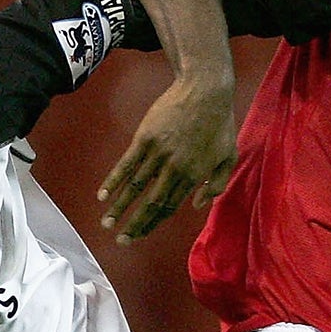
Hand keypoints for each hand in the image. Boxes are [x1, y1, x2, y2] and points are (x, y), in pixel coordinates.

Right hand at [99, 76, 237, 241]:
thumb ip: (216, 184)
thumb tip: (198, 206)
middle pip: (151, 203)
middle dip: (134, 224)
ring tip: (106, 223)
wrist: (204, 90)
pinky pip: (126, 164)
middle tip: (120, 241)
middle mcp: (174, 169)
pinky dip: (113, 181)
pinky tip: (103, 195)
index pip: (169, 207)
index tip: (139, 235)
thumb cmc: (218, 122)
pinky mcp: (145, 138)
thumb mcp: (228, 155)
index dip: (153, 223)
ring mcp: (158, 154)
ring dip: (119, 208)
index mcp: (194, 176)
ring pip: (135, 187)